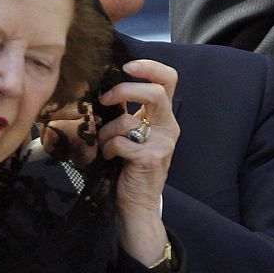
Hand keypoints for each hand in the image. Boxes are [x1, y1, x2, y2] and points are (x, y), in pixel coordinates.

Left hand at [98, 59, 178, 263]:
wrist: (138, 205)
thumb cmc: (130, 169)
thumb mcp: (133, 136)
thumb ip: (128, 113)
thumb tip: (107, 89)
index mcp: (165, 118)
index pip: (168, 80)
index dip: (149, 67)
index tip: (127, 66)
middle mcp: (169, 128)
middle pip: (155, 92)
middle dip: (125, 90)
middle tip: (106, 99)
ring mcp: (162, 144)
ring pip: (128, 119)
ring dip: (106, 131)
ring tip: (104, 145)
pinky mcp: (149, 159)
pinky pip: (120, 142)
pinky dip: (108, 148)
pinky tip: (110, 158)